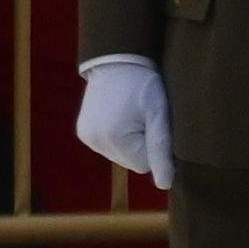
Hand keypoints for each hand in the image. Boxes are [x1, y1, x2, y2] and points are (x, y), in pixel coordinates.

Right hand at [77, 56, 173, 191]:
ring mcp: (86, 138)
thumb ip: (161, 150)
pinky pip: (109, 147)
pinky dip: (118, 137)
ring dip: (131, 142)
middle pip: (131, 162)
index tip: (154, 123)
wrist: (116, 62)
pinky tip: (120, 118)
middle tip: (144, 118)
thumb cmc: (143, 86)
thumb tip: (164, 185)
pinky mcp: (84, 133)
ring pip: (121, 156)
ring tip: (132, 115)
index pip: (144, 165)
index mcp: (112, 139)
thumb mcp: (158, 115)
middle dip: (142, 145)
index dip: (155, 146)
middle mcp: (94, 142)